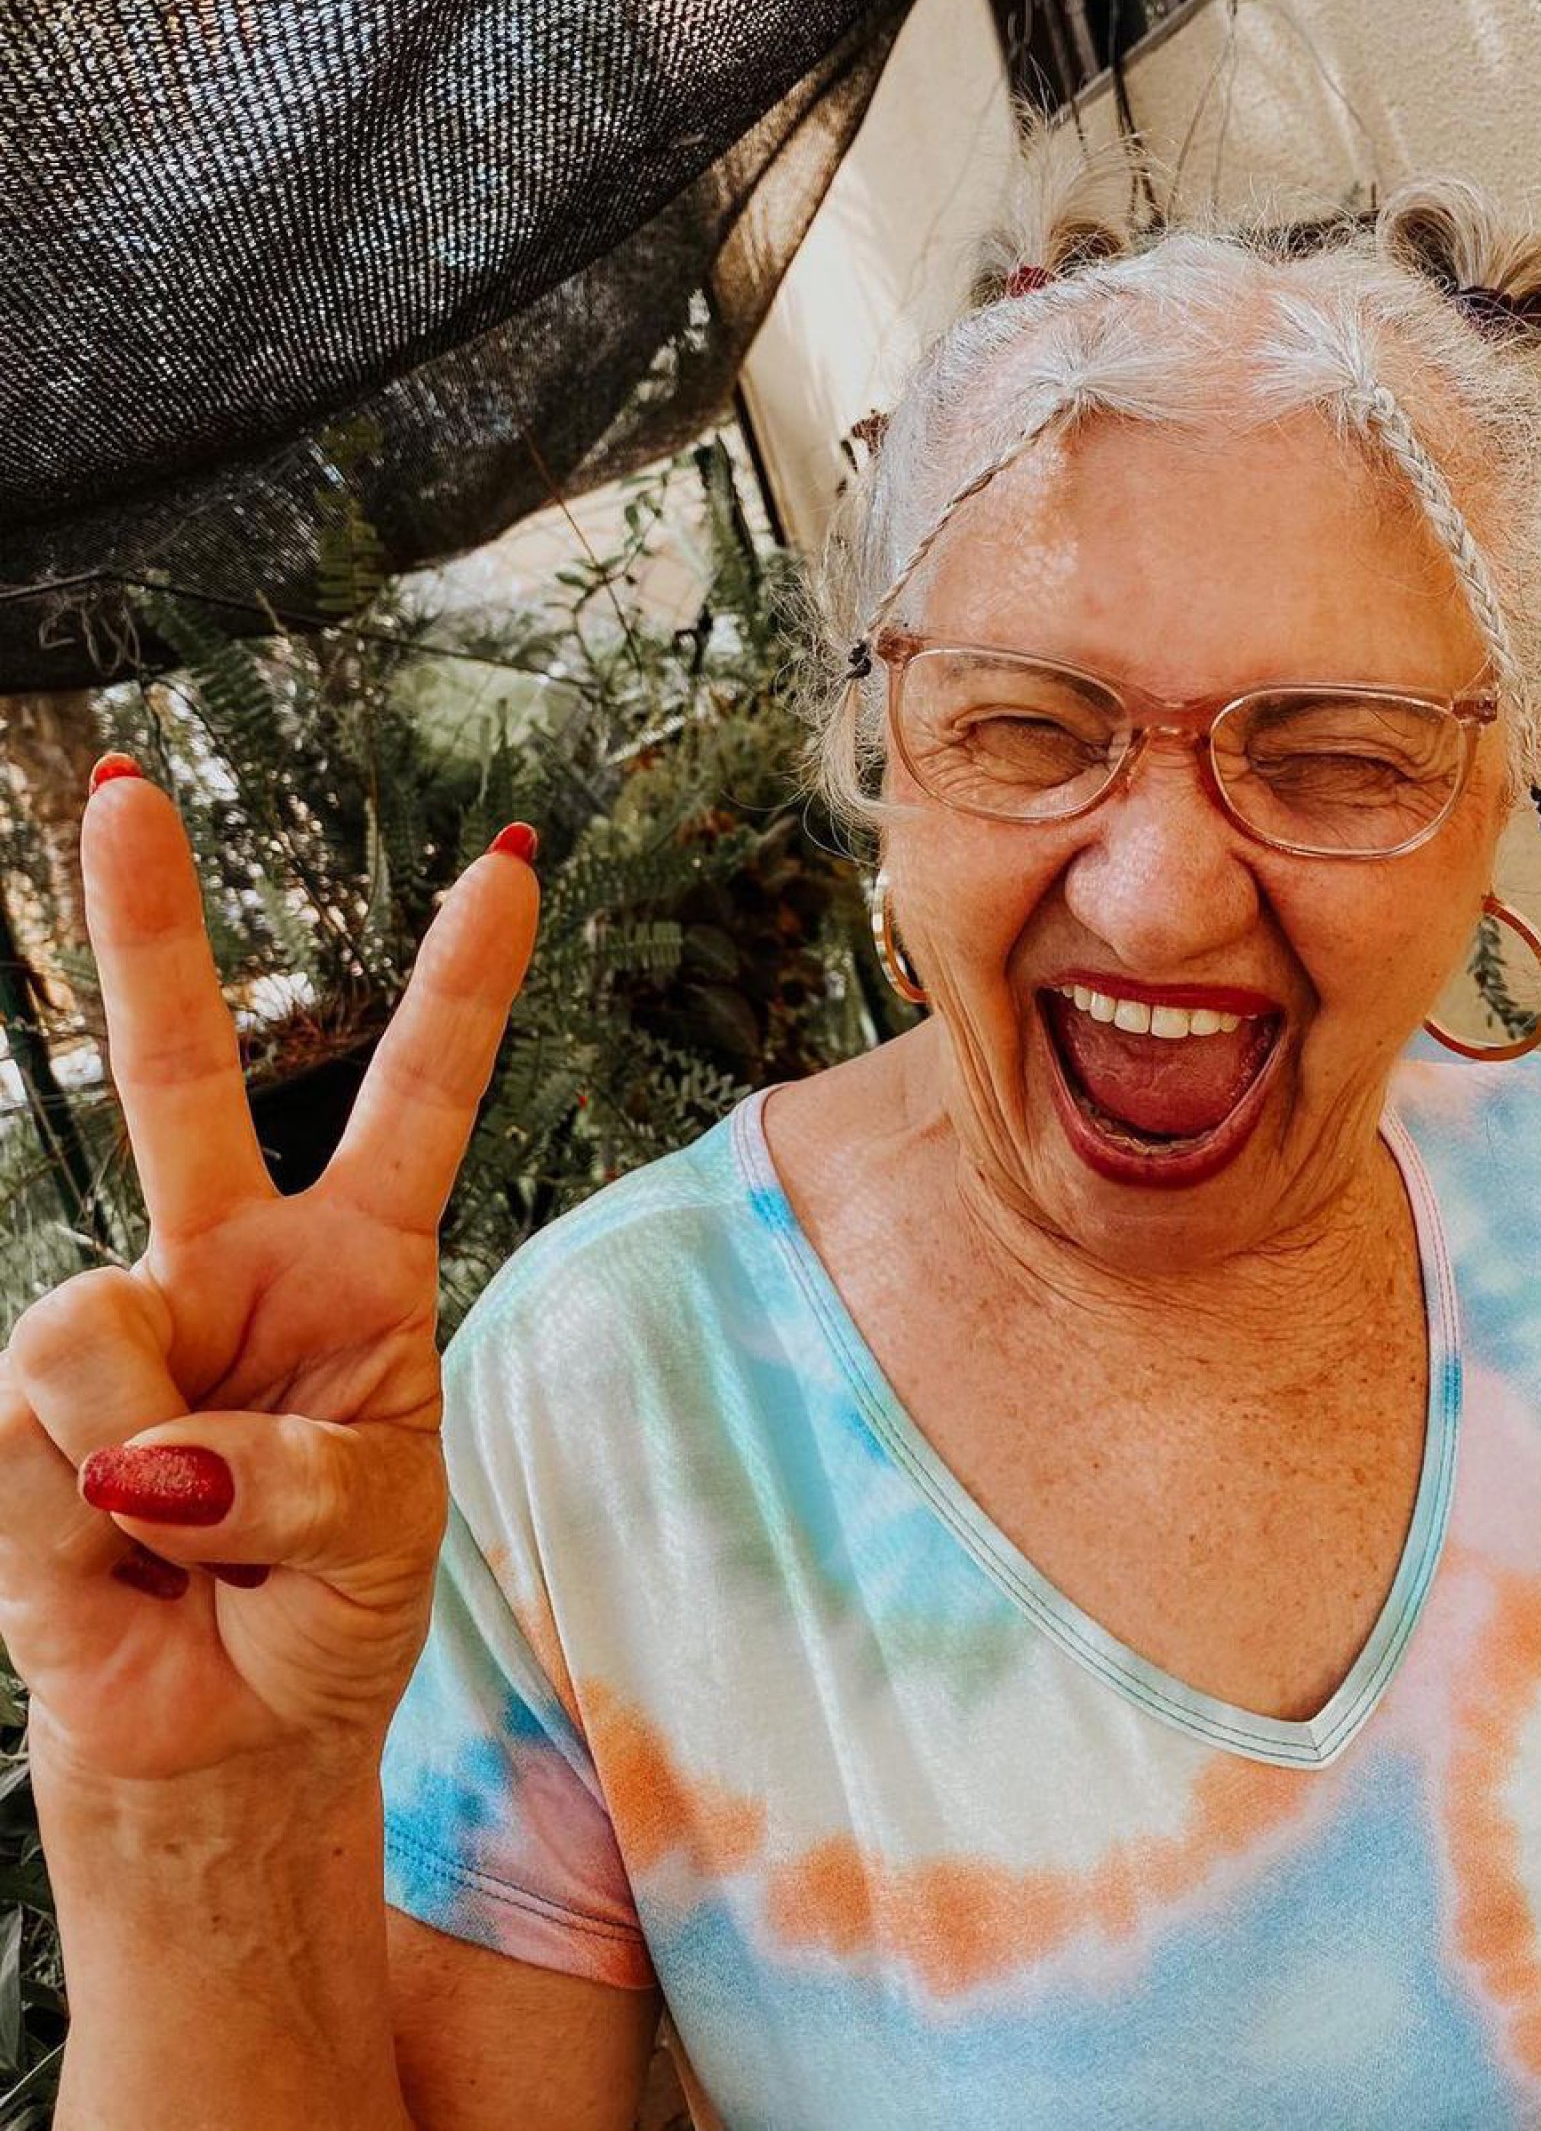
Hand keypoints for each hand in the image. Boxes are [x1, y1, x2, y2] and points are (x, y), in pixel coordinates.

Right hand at [0, 759, 539, 1786]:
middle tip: (119, 789)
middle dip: (146, 932)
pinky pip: (51, 1426)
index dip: (464, 984)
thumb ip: (299, 1477)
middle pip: (183, 1078)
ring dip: (156, 1453)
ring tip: (182, 1531)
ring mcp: (119, 1334)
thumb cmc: (329, 1609)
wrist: (222, 1730)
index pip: (417, 1101)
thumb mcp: (385, 1539)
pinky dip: (99, 1510)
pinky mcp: (26, 1417)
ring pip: (95, 1321)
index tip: (513, 861)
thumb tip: (146, 1449)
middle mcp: (230, 1268)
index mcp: (355, 1268)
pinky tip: (115, 1553)